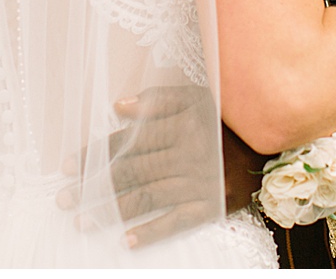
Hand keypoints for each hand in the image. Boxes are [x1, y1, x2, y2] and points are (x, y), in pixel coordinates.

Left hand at [55, 85, 222, 248]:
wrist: (272, 137)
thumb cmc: (228, 114)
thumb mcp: (196, 95)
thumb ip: (157, 100)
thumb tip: (117, 107)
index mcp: (176, 127)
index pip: (127, 143)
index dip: (94, 154)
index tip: (66, 167)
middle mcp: (183, 154)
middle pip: (130, 172)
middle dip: (93, 186)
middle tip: (64, 199)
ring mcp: (196, 181)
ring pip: (147, 197)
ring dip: (112, 210)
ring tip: (83, 221)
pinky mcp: (211, 203)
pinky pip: (179, 219)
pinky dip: (153, 230)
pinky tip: (128, 240)